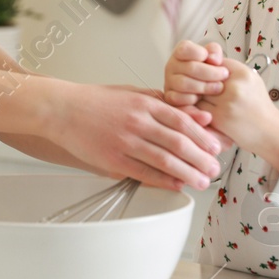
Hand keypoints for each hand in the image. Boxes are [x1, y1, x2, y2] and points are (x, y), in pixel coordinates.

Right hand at [49, 82, 225, 190]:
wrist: (62, 110)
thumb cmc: (96, 102)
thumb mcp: (131, 93)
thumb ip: (161, 102)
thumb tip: (191, 113)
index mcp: (144, 104)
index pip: (182, 121)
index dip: (202, 137)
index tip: (215, 147)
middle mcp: (137, 122)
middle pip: (178, 143)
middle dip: (201, 158)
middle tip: (214, 168)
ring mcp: (125, 142)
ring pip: (165, 161)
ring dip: (188, 173)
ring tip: (202, 180)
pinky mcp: (113, 160)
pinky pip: (144, 173)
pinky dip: (164, 181)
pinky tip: (177, 184)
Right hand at [163, 39, 228, 106]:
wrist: (206, 91)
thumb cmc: (209, 70)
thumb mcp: (213, 57)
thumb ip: (214, 52)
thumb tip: (213, 59)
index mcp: (180, 53)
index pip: (185, 48)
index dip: (200, 53)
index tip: (214, 60)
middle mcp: (171, 66)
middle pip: (190, 67)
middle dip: (211, 72)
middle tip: (224, 75)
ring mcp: (169, 82)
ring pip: (185, 83)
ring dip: (205, 86)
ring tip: (218, 87)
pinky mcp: (170, 98)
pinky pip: (179, 99)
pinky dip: (193, 99)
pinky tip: (203, 99)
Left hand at [196, 57, 278, 166]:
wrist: (270, 131)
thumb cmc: (258, 105)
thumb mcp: (250, 80)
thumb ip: (230, 69)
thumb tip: (205, 60)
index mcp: (243, 73)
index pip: (212, 63)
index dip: (206, 70)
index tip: (206, 77)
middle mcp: (235, 86)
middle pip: (202, 78)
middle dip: (198, 84)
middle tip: (199, 90)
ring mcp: (227, 102)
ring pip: (197, 93)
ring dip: (197, 98)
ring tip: (203, 102)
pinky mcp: (220, 118)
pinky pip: (198, 109)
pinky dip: (197, 110)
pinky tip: (204, 113)